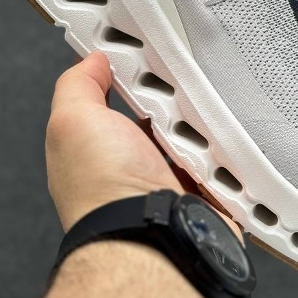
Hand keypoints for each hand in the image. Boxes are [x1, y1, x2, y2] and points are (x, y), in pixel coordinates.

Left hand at [46, 51, 238, 235]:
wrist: (151, 237)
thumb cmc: (105, 191)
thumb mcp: (72, 119)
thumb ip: (78, 86)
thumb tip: (91, 62)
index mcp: (98, 154)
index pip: (115, 107)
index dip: (131, 82)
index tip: (147, 60)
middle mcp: (131, 174)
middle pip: (160, 124)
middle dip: (172, 106)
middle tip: (180, 89)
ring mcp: (169, 190)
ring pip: (194, 144)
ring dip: (201, 130)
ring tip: (203, 114)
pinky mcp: (204, 203)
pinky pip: (222, 169)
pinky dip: (225, 156)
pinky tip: (222, 143)